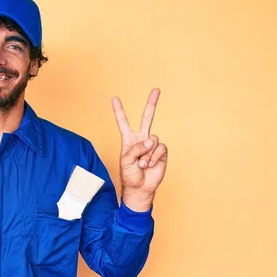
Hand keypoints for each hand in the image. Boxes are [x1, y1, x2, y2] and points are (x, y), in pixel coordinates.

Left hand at [112, 88, 167, 210]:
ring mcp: (152, 145)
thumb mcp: (126, 160)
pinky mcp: (161, 152)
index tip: (115, 98)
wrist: (140, 187)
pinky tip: (150, 165)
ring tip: (142, 164)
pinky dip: (154, 157)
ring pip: (153, 140)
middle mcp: (141, 139)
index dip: (119, 111)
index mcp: (129, 140)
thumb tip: (151, 140)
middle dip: (151, 103)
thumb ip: (136, 148)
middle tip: (156, 89)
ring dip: (147, 154)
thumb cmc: (129, 174)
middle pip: (147, 118)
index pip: (123, 122)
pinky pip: (160, 148)